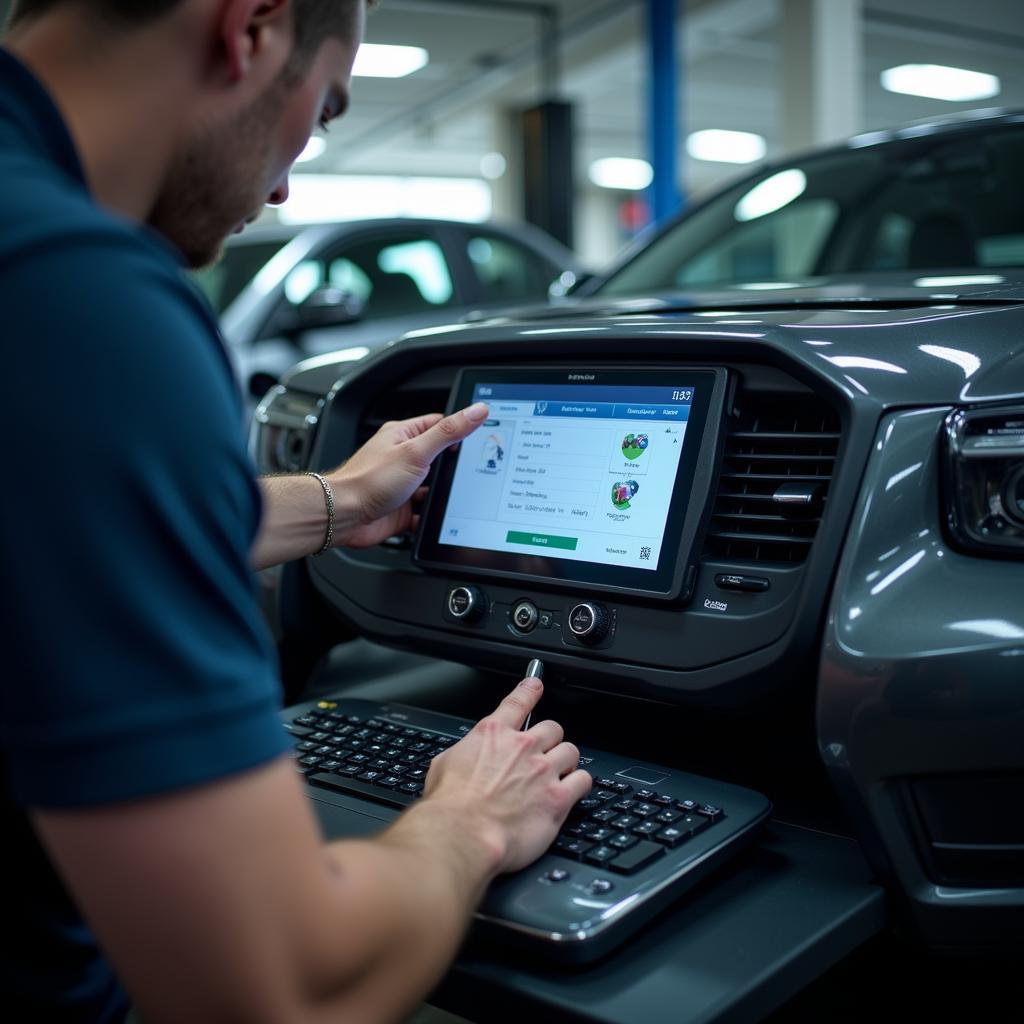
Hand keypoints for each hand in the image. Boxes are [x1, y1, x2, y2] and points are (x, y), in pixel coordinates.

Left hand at [327, 402, 488, 547]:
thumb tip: (476, 411)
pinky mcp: (399, 509)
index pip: (438, 425)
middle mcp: (401, 458)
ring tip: (448, 497)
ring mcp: (401, 485)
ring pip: (432, 489)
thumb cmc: (369, 480)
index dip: (458, 430)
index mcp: (402, 436)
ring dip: (440, 496)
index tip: (479, 434)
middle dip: (451, 468)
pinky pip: (422, 513)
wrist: (344, 516)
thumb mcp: (417, 451)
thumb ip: (448, 432)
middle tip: (468, 471)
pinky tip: (433, 518)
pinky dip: (429, 517)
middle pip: (438, 459)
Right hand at [422, 677, 592, 874]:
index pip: (518, 701)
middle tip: (544, 755)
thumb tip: (466, 758)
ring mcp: (543, 771)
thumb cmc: (449, 806)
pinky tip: (573, 791)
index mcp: (492, 735)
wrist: (463, 834)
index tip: (536, 684)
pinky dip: (580, 784)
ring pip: (571, 751)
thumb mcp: (443, 765)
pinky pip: (583, 781)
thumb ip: (464, 754)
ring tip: (560, 774)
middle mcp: (521, 748)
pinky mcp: (558, 798)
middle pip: (553, 728)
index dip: (530, 690)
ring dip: (566, 762)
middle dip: (550, 740)